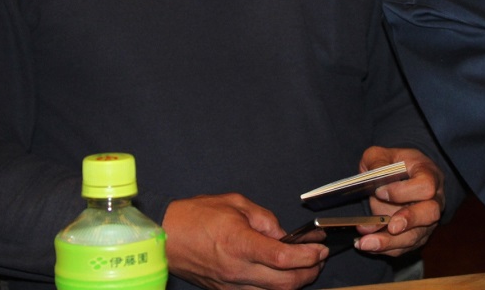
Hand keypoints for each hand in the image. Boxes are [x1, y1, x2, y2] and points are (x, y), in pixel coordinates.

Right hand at [162, 194, 327, 289]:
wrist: (164, 237)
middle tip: (319, 259)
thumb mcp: (235, 204)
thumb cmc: (195, 216)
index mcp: (239, 243)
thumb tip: (284, 235)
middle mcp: (237, 269)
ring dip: (295, 284)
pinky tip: (282, 276)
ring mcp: (231, 284)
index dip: (308, 256)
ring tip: (306, 267)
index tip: (320, 248)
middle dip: (310, 273)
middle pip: (285, 283)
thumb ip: (264, 219)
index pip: (283, 258)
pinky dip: (275, 288)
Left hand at [355, 146, 445, 256]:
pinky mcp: (415, 236)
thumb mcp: (382, 154)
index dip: (403, 191)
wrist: (401, 177)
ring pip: (414, 236)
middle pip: (430, 214)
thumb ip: (376, 161)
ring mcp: (426, 221)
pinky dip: (383, 248)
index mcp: (429, 175)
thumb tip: (374, 178)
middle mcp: (433, 200)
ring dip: (389, 242)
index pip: (425, 186)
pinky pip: (402, 248)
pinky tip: (365, 244)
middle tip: (391, 226)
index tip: (379, 191)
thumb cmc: (393, 164)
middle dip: (409, 221)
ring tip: (365, 243)